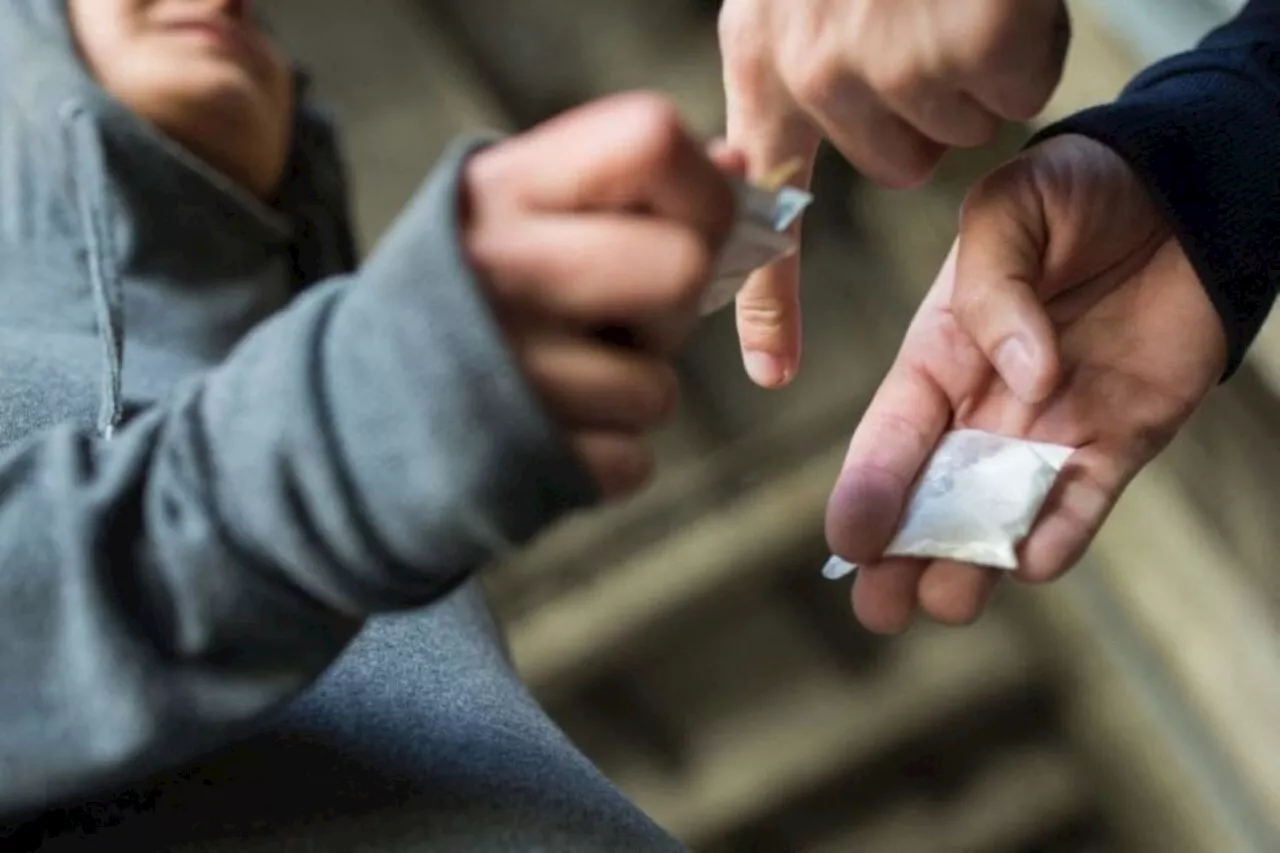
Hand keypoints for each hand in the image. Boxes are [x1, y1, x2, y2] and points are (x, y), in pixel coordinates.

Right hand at [462, 94, 737, 498]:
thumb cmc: (466, 297)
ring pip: (658, 389)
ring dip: (630, 394)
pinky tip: (550, 432)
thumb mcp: (516, 214)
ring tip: (560, 380)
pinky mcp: (522, 463)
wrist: (351, 414)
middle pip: (682, 269)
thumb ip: (619, 185)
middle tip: (621, 318)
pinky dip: (606, 457)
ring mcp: (507, 373)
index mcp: (503, 189)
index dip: (703, 189)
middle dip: (673, 307)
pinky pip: (632, 461)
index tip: (693, 225)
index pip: (653, 140)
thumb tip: (738, 162)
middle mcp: (498, 269)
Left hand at [719, 0, 1070, 386]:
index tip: (773, 372)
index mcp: (762, 60)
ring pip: (957, 128)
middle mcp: (812, 70)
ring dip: (967, 73)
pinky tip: (994, 1)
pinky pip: (1017, 87)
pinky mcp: (973, 38)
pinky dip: (1022, 46)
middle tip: (920, 27)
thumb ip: (790, 77)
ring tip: (950, 3)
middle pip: (898, 163)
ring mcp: (894, 59)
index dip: (772, 301)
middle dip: (922, 114)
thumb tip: (781, 166)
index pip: (767, 211)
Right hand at [825, 135, 1226, 633]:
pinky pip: (1083, 501)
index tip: (848, 539)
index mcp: (939, 354)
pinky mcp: (1120, 440)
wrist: (1181, 191)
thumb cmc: (1078, 191)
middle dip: (902, 553)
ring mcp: (1050, 430)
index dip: (868, 487)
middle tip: (879, 611)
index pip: (891, 433)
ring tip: (947, 603)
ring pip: (998, 514)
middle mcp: (984, 405)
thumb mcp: (1008, 210)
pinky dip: (1060, 534)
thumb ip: (995, 290)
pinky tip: (1033, 564)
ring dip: (972, 561)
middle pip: (932, 495)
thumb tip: (1026, 381)